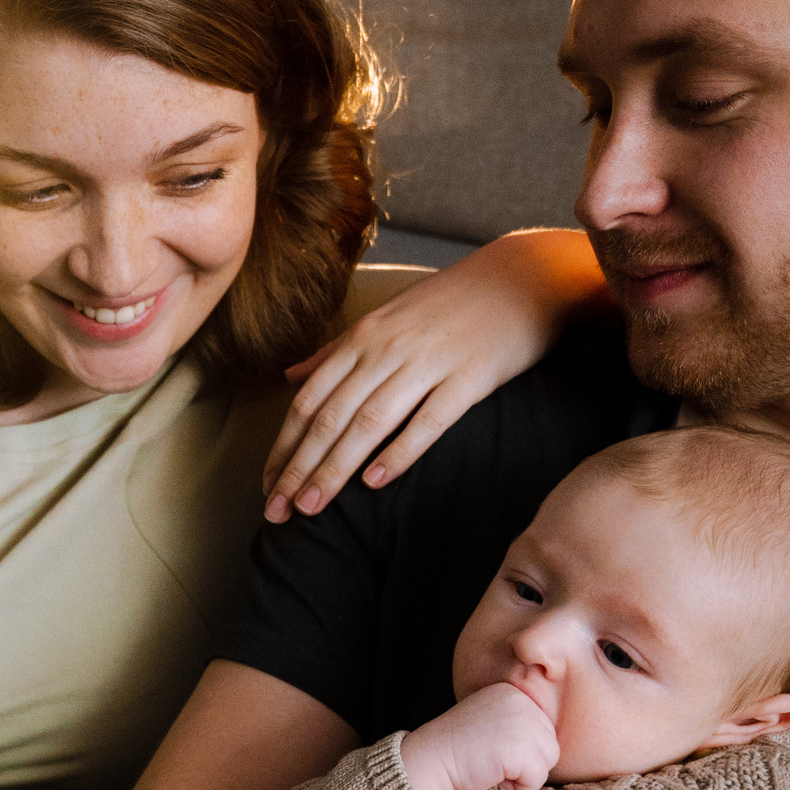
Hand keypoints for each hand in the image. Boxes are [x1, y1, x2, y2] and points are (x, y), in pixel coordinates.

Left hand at [263, 230, 608, 521]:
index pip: (309, 400)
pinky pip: (428, 420)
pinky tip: (375, 482)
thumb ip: (335, 352)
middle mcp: (387, 350)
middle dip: (299, 468)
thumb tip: (290, 376)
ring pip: (369, 423)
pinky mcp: (470, 378)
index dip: (284, 446)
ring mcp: (428, 363)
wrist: (522, 278)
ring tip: (312, 507)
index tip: (268, 487)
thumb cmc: (449, 303)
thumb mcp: (385, 319)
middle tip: (278, 512)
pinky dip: (399, 451)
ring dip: (336, 468)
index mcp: (363, 338)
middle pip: (331, 417)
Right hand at [399, 683, 560, 789]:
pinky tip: (491, 775)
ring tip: (491, 767)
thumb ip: (519, 722)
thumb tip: (550, 742)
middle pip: (549, 744)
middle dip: (523, 762)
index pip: (542, 729)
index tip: (488, 747)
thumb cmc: (457, 750)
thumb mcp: (491, 721)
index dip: (518, 749)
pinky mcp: (519, 747)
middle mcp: (521, 701)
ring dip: (522, 775)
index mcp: (514, 692)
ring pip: (547, 761)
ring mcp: (522, 722)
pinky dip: (517, 787)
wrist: (427, 762)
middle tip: (489, 760)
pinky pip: (537, 779)